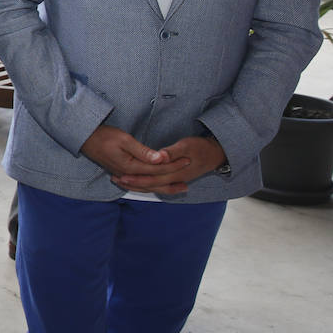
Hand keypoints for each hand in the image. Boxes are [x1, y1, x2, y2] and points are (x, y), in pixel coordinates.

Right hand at [80, 125, 189, 181]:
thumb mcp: (124, 140)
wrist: (84, 138)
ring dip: (163, 188)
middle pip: (154, 181)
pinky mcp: (121, 173)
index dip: (173, 165)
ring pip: (147, 186)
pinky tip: (155, 187)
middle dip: (172, 180)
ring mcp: (124, 175)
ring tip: (178, 189)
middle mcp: (128, 174)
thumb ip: (143, 151)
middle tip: (188, 181)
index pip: (157, 168)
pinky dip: (151, 187)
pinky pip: (140, 184)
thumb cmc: (103, 136)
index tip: (187, 160)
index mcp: (130, 166)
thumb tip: (161, 159)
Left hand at [112, 136, 226, 195]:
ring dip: (137, 185)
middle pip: (150, 185)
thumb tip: (160, 157)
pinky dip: (145, 183)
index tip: (122, 175)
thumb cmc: (201, 148)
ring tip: (120, 181)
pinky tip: (136, 180)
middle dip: (132, 183)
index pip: (152, 179)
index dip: (136, 178)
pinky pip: (157, 183)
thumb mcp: (187, 146)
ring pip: (153, 186)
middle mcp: (174, 179)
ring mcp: (174, 179)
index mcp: (175, 173)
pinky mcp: (174, 177)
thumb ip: (172, 152)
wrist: (216, 154)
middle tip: (116, 179)